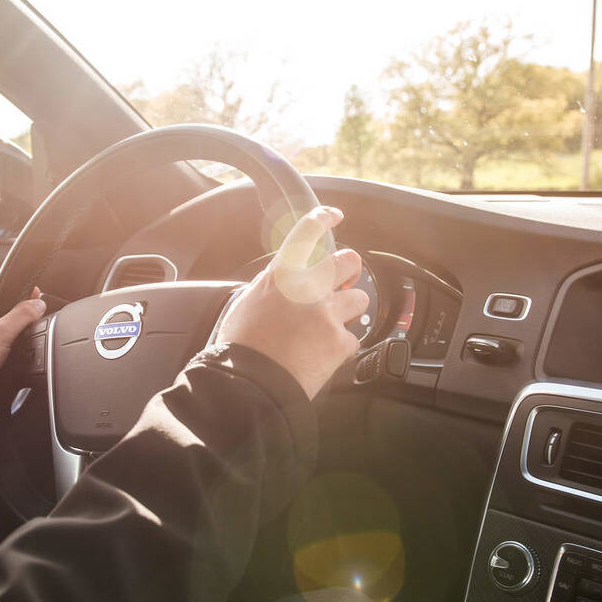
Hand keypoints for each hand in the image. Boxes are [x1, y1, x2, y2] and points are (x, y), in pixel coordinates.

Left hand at [0, 276, 46, 421]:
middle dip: (11, 308)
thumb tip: (37, 304)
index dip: (9, 283)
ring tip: (22, 334)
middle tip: (29, 313)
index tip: (27, 290)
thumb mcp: (0, 333)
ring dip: (6, 330)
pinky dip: (0, 347)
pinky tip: (11, 354)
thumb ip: (21, 316)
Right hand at [215, 206, 368, 398]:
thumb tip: (285, 282)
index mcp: (282, 274)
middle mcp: (308, 286)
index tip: (335, 217)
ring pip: (360, 298)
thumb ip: (273, 285)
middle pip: (350, 260)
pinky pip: (354, 337)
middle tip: (341, 283)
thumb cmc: (241, 348)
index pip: (308, 231)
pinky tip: (322, 355)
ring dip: (349, 311)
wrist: (250, 385)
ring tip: (329, 327)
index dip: (325, 218)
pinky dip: (341, 346)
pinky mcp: (340, 340)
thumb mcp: (247, 303)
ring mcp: (327, 313)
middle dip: (349, 271)